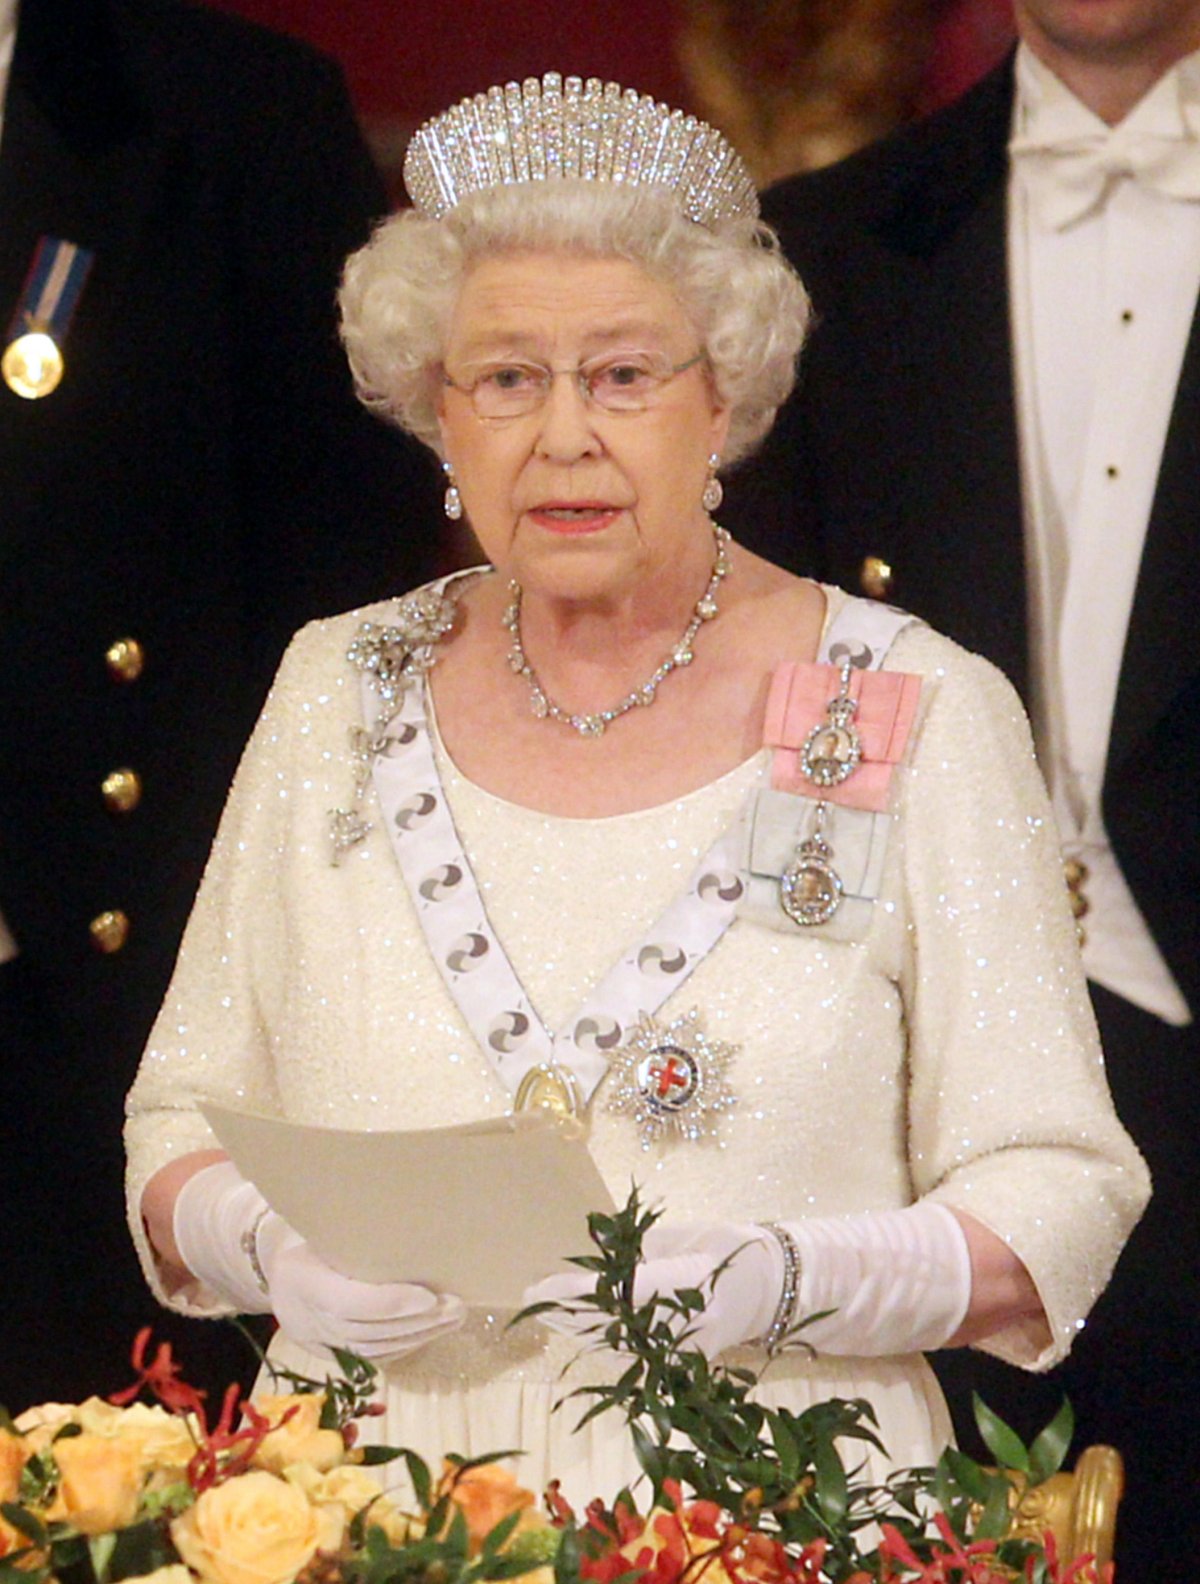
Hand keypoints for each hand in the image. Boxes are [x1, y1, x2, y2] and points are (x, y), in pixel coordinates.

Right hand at [256, 1218, 465, 1362]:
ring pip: (373, 1350)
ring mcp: (318, 1343)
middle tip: (456, 1307)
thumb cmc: (313, 1241)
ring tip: (452, 1319)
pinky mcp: (330, 1358)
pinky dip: (404, 1347)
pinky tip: (431, 1332)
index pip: (352, 1303)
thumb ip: (360, 1235)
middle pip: (369, 1331)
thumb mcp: (326, 1231)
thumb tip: (415, 1214)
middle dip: (418, 1322)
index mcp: (304, 1280)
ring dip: (419, 1337)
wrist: (280, 1277)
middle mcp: (309, 1319)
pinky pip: (371, 1359)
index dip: (392, 1303)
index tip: (431, 1296)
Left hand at [524, 1221, 780, 1360]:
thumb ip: (642, 1249)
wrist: (771, 1288)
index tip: (539, 1285)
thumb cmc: (730, 1248)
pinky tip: (578, 1330)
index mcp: (685, 1286)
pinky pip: (634, 1354)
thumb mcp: (684, 1236)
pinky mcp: (682, 1363)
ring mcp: (682, 1351)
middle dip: (565, 1312)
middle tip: (529, 1296)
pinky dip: (603, 1341)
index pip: (616, 1292)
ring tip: (544, 1311)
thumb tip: (599, 1253)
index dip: (574, 1291)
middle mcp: (681, 1326)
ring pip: (617, 1344)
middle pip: (609, 1324)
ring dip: (577, 1329)